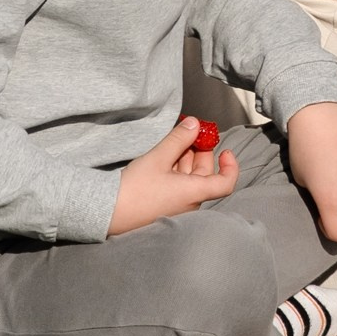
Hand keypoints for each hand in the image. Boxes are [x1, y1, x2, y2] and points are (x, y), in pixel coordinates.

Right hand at [108, 116, 240, 235]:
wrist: (106, 211)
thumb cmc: (134, 188)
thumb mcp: (158, 157)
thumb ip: (179, 139)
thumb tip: (196, 124)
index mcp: (194, 193)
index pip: (226, 183)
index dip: (230, 166)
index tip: (225, 150)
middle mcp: (189, 202)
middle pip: (205, 174)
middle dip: (199, 151)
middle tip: (188, 133)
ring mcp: (176, 205)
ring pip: (189, 177)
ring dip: (185, 158)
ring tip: (172, 141)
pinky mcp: (163, 205)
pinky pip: (177, 184)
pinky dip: (175, 168)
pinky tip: (163, 157)